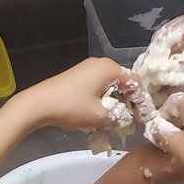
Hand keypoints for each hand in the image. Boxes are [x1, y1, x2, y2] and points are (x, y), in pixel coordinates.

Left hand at [22, 58, 147, 132]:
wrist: (39, 104)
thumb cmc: (71, 108)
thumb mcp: (100, 116)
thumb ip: (119, 116)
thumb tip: (125, 117)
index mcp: (110, 68)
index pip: (135, 82)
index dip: (142, 101)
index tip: (144, 118)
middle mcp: (101, 63)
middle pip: (123, 82)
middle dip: (129, 101)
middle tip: (132, 120)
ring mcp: (88, 68)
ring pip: (110, 85)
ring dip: (115, 101)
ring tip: (117, 120)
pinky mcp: (78, 76)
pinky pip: (98, 86)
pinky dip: (103, 99)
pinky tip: (101, 113)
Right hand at [140, 8, 183, 81]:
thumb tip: (162, 76)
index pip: (162, 38)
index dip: (152, 58)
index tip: (144, 77)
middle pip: (168, 45)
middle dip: (159, 64)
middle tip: (150, 85)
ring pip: (178, 51)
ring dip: (170, 67)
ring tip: (161, 86)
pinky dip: (183, 68)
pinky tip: (179, 81)